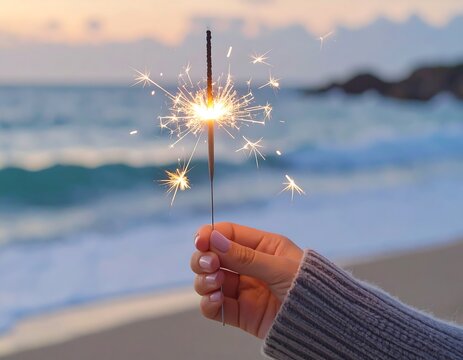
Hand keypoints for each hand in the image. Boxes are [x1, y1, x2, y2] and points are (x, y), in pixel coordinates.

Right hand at [190, 222, 302, 338]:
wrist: (324, 326)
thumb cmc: (310, 288)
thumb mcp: (279, 267)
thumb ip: (245, 256)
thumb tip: (213, 239)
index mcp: (262, 246)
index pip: (228, 234)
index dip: (210, 235)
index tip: (200, 241)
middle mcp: (249, 266)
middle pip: (212, 256)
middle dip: (204, 258)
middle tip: (210, 265)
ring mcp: (243, 290)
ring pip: (208, 280)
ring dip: (204, 280)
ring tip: (216, 283)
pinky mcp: (239, 313)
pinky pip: (214, 306)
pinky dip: (208, 302)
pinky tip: (217, 299)